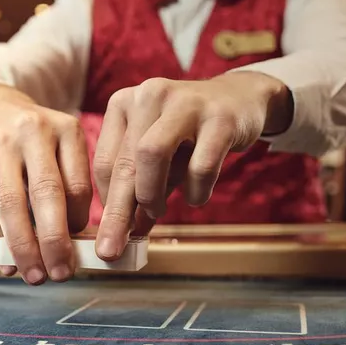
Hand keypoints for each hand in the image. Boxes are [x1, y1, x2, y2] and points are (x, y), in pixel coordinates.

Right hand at [0, 84, 91, 283]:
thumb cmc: (37, 138)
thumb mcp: (62, 144)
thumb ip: (70, 184)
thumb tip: (76, 243)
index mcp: (66, 130)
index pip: (78, 185)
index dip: (79, 222)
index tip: (79, 246)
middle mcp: (34, 133)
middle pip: (46, 194)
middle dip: (55, 241)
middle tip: (63, 275)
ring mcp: (2, 146)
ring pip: (12, 204)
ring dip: (24, 247)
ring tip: (35, 276)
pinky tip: (7, 264)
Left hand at [92, 72, 290, 259]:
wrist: (239, 101)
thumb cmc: (188, 136)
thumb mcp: (158, 157)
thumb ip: (140, 189)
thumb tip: (124, 235)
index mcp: (124, 103)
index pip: (106, 161)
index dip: (107, 203)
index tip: (111, 232)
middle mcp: (149, 95)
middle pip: (125, 162)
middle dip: (117, 213)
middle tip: (112, 249)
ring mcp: (185, 103)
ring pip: (152, 154)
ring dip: (151, 194)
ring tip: (158, 211)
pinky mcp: (220, 118)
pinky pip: (200, 166)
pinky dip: (196, 191)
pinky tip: (196, 196)